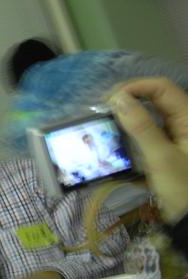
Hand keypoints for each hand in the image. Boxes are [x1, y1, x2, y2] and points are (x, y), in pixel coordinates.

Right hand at [108, 77, 187, 223]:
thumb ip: (140, 127)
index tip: (109, 100)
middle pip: (155, 98)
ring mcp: (176, 135)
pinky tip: (117, 140)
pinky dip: (132, 133)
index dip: (135, 87)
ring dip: (128, 116)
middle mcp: (183, 121)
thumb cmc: (182, 187)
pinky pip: (149, 133)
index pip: (160, 88)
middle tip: (103, 111)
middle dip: (129, 100)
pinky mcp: (168, 149)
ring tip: (105, 124)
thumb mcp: (161, 157)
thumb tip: (118, 99)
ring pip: (150, 115)